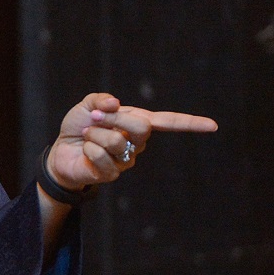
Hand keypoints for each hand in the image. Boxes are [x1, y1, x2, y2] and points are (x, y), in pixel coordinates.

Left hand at [45, 93, 217, 190]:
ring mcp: (127, 160)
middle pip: (141, 126)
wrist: (61, 151)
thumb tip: (115, 103)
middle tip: (94, 118)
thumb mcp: (87, 106)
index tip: (213, 126)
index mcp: (137, 122)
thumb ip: (101, 100)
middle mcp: (137, 143)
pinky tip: (85, 150)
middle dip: (113, 118)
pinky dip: (88, 148)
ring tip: (87, 135)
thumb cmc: (79, 126)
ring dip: (94, 133)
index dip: (190, 124)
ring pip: (117, 141)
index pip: (168, 122)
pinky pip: (101, 157)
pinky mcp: (112, 174)